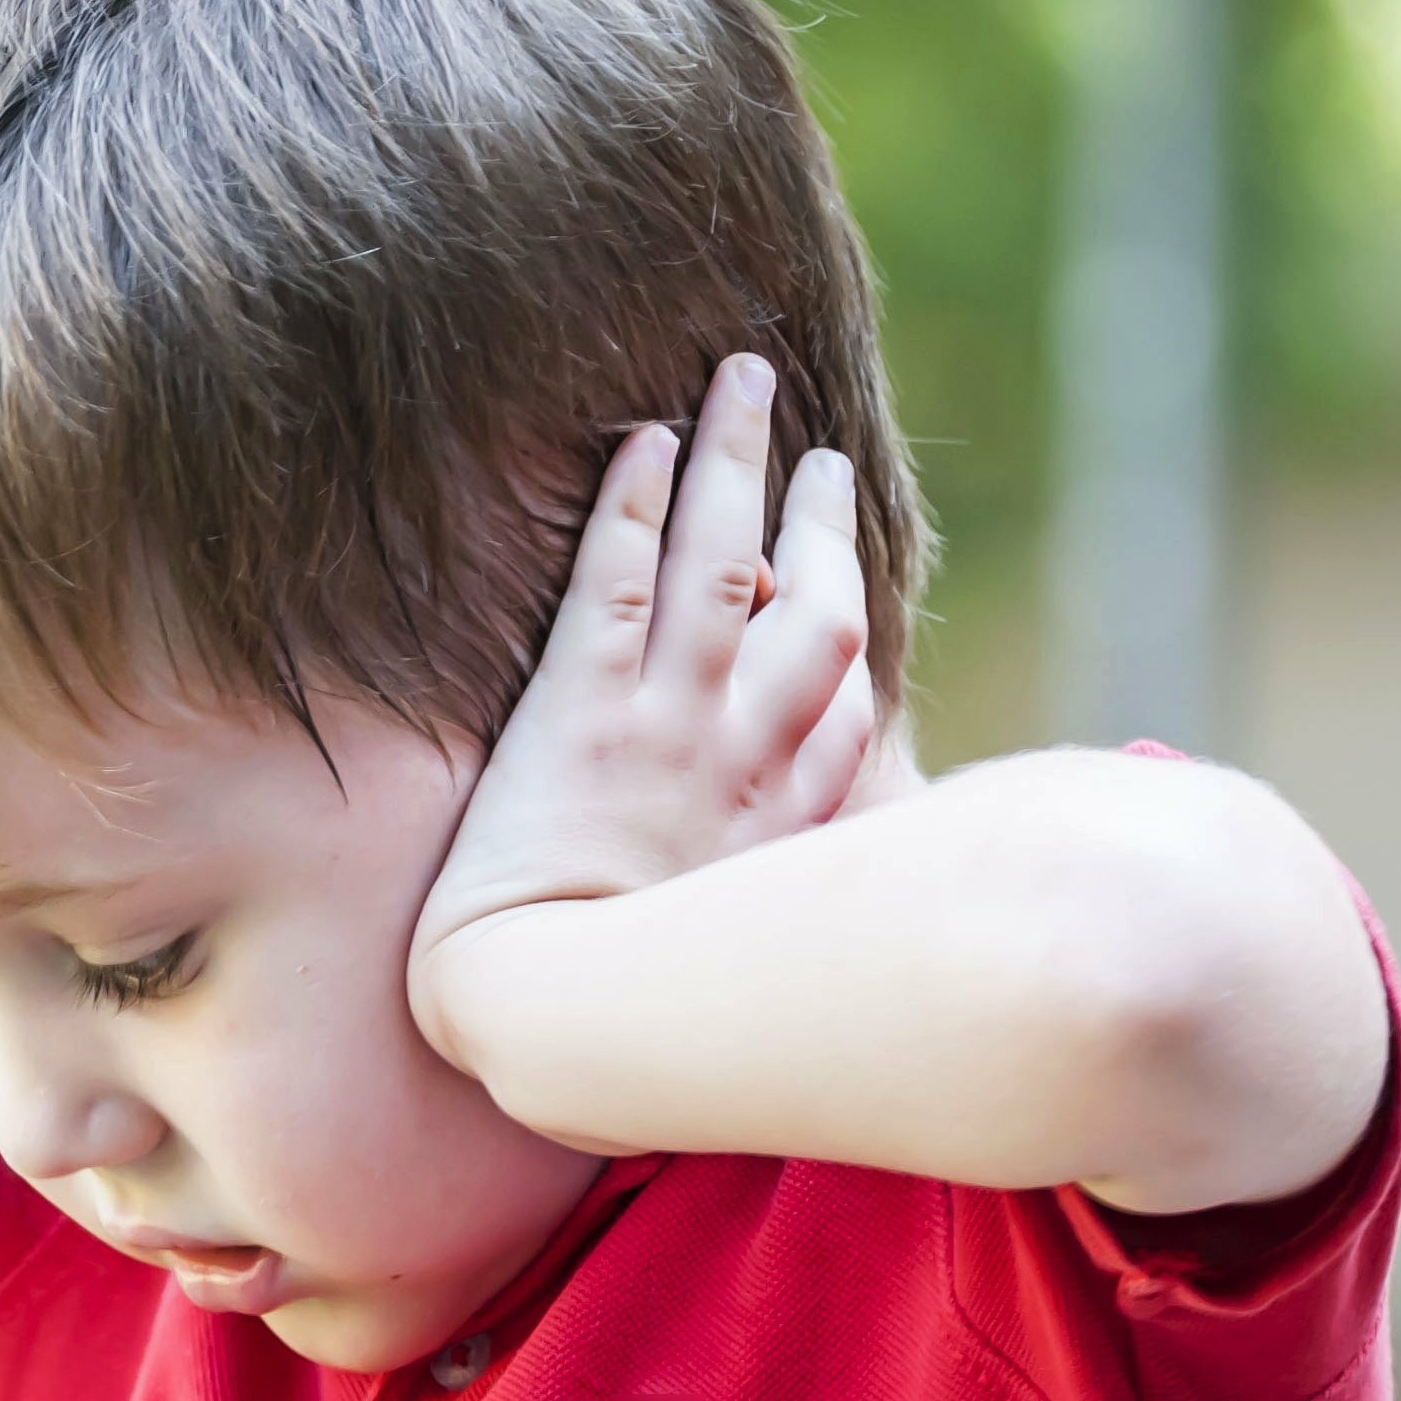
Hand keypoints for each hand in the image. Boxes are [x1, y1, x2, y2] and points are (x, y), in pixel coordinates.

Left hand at [407, 353, 880, 1073]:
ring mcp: (669, 722)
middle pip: (813, 602)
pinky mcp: (579, 710)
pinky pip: (615, 583)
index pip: (847, 696)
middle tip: (821, 449)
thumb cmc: (643, 1016)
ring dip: (736, 460)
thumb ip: (798, 914)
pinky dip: (633, 504)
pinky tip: (644, 441)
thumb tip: (833, 912)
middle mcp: (748, 750)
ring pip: (723, 560)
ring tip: (742, 378)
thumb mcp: (758, 968)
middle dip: (820, 515)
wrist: (551, 1022)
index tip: (846, 571)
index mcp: (794, 815)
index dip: (849, 618)